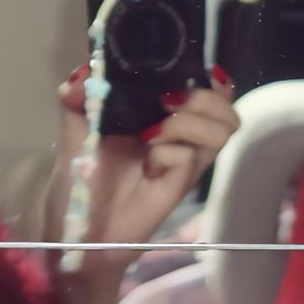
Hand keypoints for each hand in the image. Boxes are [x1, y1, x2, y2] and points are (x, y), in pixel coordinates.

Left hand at [44, 68, 238, 255]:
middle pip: (228, 110)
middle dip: (203, 97)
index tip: (193, 73)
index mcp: (167, 120)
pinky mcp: (177, 187)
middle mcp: (182, 140)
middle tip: (165, 102)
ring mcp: (183, 165)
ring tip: (153, 132)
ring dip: (188, 122)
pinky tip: (146, 165)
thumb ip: (76, 98)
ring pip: (221, 130)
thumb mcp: (75, 130)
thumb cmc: (82, 183)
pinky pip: (189, 157)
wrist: (78, 231)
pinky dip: (167, 152)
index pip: (215, 93)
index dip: (215, 81)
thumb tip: (82, 72)